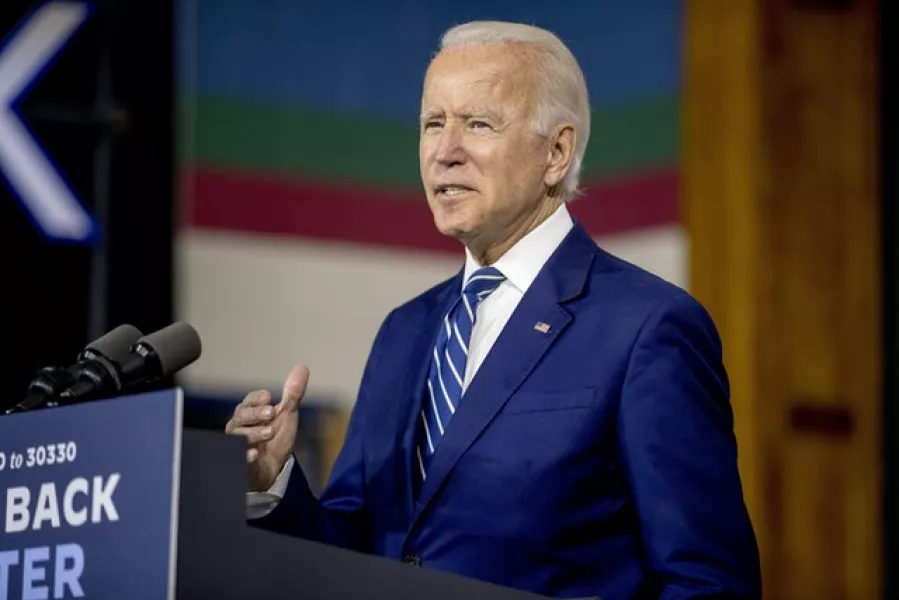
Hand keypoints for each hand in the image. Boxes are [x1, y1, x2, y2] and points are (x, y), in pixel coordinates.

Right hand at [225, 365, 309, 491]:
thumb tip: (302, 367)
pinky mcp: (240, 463)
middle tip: (271, 412)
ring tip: (269, 432)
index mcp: (250, 412)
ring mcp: (238, 445)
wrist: (273, 468)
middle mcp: (240, 427)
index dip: (256, 398)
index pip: (249, 401)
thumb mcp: (287, 415)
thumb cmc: (275, 438)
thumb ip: (292, 394)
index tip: (268, 396)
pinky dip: (244, 456)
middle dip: (255, 413)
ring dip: (253, 433)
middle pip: (241, 416)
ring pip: (238, 436)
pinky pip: (237, 459)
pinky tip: (253, 455)